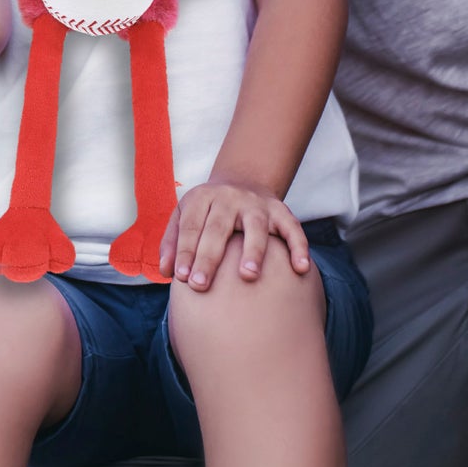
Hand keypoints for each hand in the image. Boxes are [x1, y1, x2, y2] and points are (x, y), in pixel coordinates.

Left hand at [160, 179, 311, 290]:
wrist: (243, 181)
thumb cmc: (208, 211)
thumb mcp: (185, 216)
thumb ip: (172, 242)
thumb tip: (166, 272)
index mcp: (203, 198)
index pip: (191, 226)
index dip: (185, 251)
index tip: (181, 279)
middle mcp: (229, 198)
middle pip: (218, 227)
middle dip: (209, 257)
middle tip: (200, 285)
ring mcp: (257, 204)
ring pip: (256, 225)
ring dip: (253, 249)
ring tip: (248, 275)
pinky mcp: (280, 210)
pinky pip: (292, 227)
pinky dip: (298, 246)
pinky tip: (301, 268)